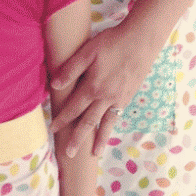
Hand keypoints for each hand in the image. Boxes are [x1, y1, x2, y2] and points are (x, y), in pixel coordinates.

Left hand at [48, 19, 164, 157]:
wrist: (142, 40)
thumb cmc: (112, 42)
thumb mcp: (88, 52)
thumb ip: (71, 69)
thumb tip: (55, 86)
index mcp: (93, 87)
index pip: (73, 108)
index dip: (62, 120)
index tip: (53, 129)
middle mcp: (106, 97)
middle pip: (88, 122)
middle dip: (78, 138)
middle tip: (70, 154)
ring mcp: (119, 99)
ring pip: (106, 123)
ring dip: (99, 139)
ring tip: (94, 154)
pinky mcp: (128, 96)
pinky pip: (117, 117)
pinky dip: (111, 127)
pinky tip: (108, 132)